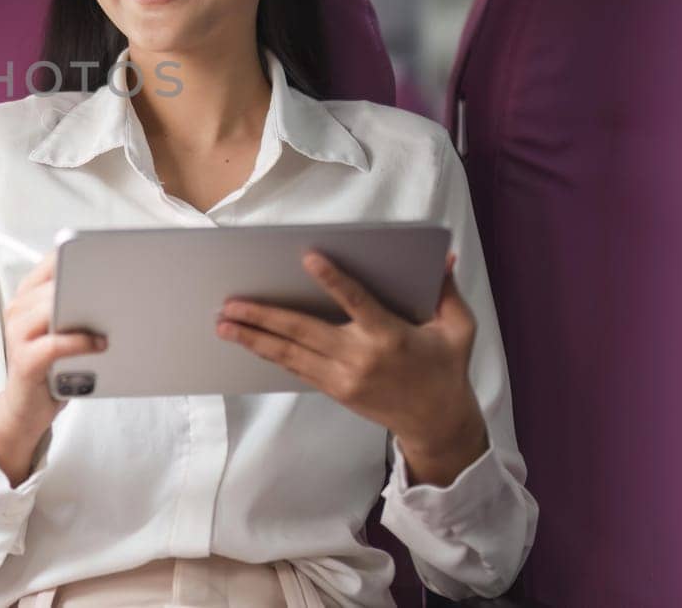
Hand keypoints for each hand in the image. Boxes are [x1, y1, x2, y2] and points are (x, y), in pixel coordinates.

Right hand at [0, 251, 105, 484]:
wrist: (26, 410)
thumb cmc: (51, 368)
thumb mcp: (64, 332)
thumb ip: (77, 308)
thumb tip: (116, 291)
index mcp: (28, 296)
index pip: (54, 262)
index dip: (80, 256)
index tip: (110, 257)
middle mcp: (19, 309)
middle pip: (56, 283)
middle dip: (90, 284)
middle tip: (119, 285)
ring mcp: (18, 334)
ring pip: (54, 308)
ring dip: (87, 313)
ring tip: (112, 319)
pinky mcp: (25, 360)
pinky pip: (56, 343)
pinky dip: (82, 342)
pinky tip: (100, 344)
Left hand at [216, 249, 487, 484]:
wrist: (436, 423)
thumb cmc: (446, 369)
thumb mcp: (458, 329)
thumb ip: (447, 292)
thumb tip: (445, 258)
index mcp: (390, 336)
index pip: (356, 302)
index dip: (333, 280)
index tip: (308, 258)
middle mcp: (361, 358)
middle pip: (304, 332)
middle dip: (263, 316)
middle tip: (230, 303)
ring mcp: (343, 378)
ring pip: (290, 354)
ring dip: (254, 338)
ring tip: (223, 325)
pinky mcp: (334, 390)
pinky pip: (296, 368)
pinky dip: (270, 354)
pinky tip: (248, 342)